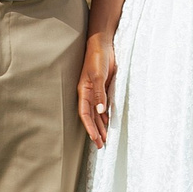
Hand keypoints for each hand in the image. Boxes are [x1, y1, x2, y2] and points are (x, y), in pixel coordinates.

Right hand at [77, 32, 118, 146]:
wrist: (102, 45)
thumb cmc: (97, 59)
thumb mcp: (98, 76)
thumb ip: (100, 94)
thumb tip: (100, 111)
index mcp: (84, 92)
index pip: (85, 114)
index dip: (89, 127)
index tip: (95, 139)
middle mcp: (88, 95)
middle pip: (91, 118)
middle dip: (95, 131)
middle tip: (101, 146)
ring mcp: (96, 93)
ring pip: (97, 114)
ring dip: (101, 126)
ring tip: (105, 139)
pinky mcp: (103, 89)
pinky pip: (103, 107)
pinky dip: (105, 117)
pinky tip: (108, 124)